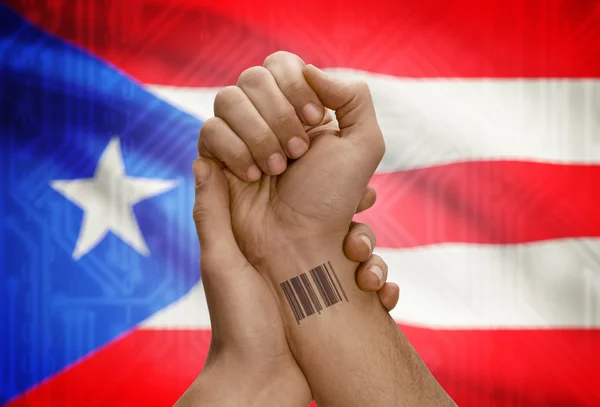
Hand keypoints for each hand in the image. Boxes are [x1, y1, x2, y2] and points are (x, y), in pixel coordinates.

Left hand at [175, 158, 397, 406]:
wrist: (261, 383)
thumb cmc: (237, 323)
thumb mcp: (220, 263)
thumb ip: (212, 214)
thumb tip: (202, 159)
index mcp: (264, 239)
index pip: (292, 195)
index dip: (313, 175)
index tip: (332, 158)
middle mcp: (295, 254)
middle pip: (335, 217)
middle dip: (355, 212)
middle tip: (369, 201)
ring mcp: (319, 278)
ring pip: (358, 248)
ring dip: (372, 255)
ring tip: (368, 273)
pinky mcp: (337, 301)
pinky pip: (370, 284)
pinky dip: (382, 287)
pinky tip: (381, 296)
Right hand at [199, 52, 383, 279]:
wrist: (300, 245)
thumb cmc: (332, 200)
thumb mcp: (364, 146)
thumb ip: (353, 96)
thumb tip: (307, 70)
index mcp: (300, 108)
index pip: (282, 64)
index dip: (294, 86)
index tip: (314, 120)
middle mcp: (267, 117)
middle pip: (253, 78)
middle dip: (278, 116)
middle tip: (297, 153)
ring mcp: (239, 134)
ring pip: (227, 99)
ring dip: (257, 135)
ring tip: (276, 169)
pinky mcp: (215, 156)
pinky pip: (209, 130)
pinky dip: (234, 152)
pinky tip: (252, 175)